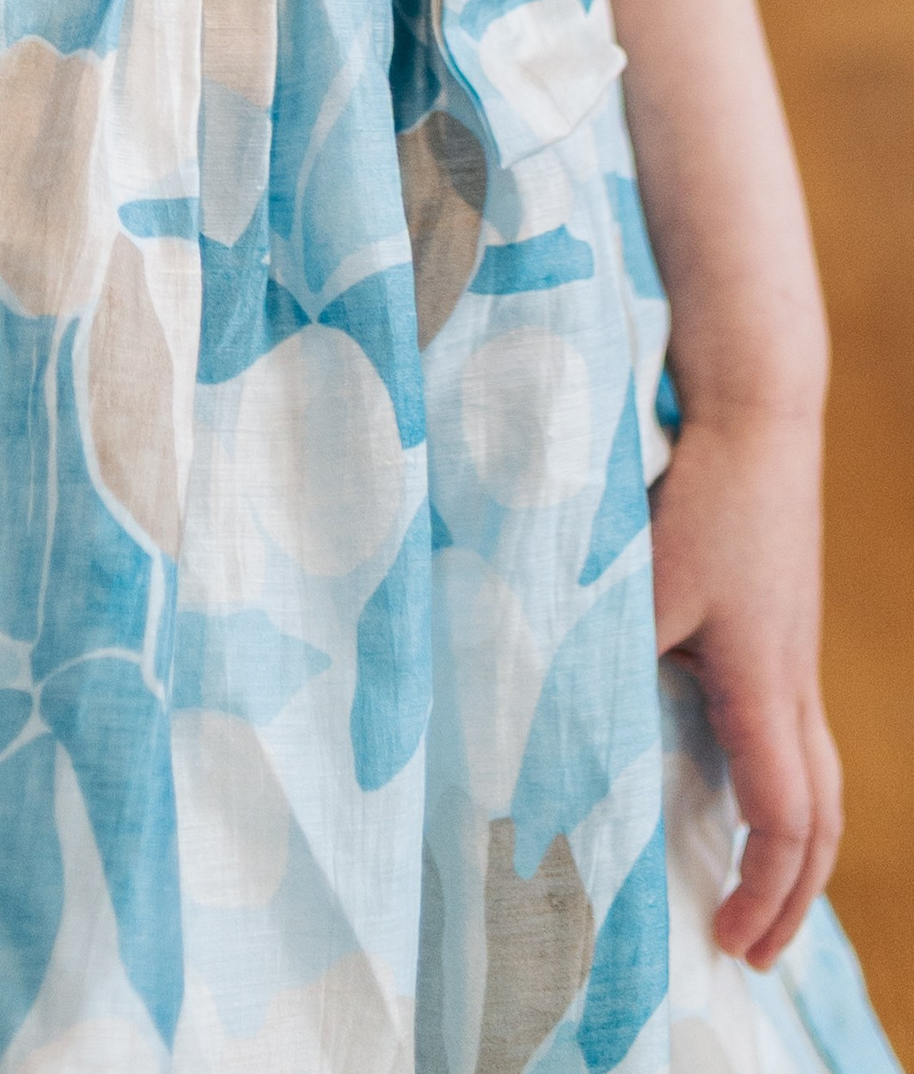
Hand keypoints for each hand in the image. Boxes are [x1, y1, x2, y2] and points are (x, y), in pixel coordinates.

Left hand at [650, 407, 841, 964]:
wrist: (757, 418)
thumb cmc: (699, 498)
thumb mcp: (638, 580)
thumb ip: (600, 652)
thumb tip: (543, 720)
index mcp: (763, 686)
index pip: (787, 820)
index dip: (767, 892)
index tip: (734, 939)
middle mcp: (792, 682)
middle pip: (821, 817)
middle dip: (793, 893)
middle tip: (752, 946)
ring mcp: (794, 655)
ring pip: (818, 775)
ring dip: (793, 843)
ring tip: (753, 887)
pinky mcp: (781, 630)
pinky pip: (796, 734)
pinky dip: (782, 785)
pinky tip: (735, 783)